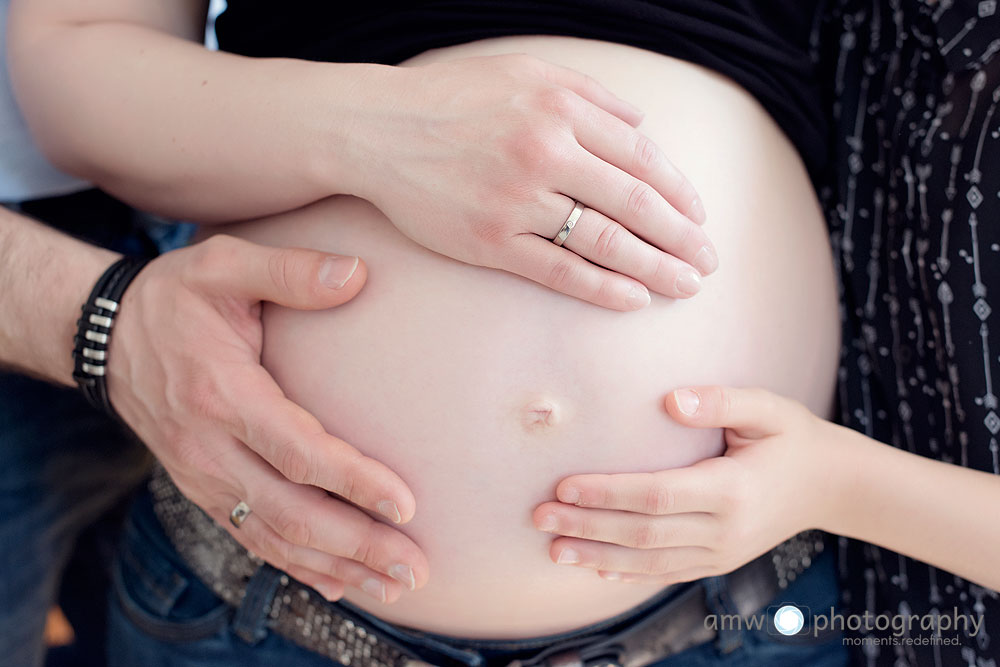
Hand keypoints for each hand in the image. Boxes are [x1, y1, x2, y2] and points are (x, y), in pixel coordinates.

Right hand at [107, 235, 428, 603]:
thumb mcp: (223, 264)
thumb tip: (357, 274)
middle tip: (414, 566)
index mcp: (221, 394)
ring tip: (394, 586)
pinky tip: (340, 581)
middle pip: (290, 512)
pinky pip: (251, 536)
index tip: (404, 503)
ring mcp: (202, 476)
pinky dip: (296, 565)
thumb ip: (289, 270)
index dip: (351, 481)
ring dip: (335, 565)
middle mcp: (208, 448)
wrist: (107, 338)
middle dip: (355, 544)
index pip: (295, 450)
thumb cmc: (174, 297)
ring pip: (273, 536)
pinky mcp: (202, 488)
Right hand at [350, 54, 715, 309]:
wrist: (378, 129)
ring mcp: (517, 202)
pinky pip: (558, 270)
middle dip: (681, 237)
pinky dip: (601, 287)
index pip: (641, 157)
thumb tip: (642, 124)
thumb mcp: (525, 72)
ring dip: (655, 268)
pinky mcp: (490, 242)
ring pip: (605, 242)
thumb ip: (590, 94)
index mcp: (560, 111)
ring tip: (685, 286)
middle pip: (635, 204)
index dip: (678, 191)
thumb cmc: (454, 98)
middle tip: (708, 262)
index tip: (699, 216)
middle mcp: (545, 154)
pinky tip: (633, 300)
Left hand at [533, 386, 835, 583]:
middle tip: (538, 517)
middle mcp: (724, 531)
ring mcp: (721, 553)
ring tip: (552, 548)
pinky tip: (594, 568)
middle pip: (643, 534)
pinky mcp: (718, 562)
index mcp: (732, 490)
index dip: (607, 493)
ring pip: (648, 561)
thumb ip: (721, 401)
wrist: (832, 486)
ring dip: (597, 555)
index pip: (656, 495)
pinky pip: (666, 573)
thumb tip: (671, 399)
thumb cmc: (793, 438)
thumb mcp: (768, 409)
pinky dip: (627, 573)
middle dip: (587, 526)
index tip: (564, 486)